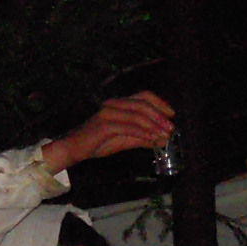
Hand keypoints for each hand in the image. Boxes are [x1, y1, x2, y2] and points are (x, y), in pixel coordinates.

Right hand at [40, 92, 174, 173]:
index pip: (143, 96)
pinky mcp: (104, 124)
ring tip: (164, 134)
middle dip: (159, 115)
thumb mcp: (124, 140)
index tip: (172, 114)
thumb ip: (142, 138)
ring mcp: (108, 113)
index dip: (159, 103)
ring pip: (136, 114)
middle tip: (171, 127)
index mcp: (119, 104)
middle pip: (142, 103)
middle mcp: (114, 104)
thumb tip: (162, 140)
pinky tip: (151, 139)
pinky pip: (128, 127)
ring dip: (153, 125)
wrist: (75, 149)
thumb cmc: (97, 143)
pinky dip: (143, 133)